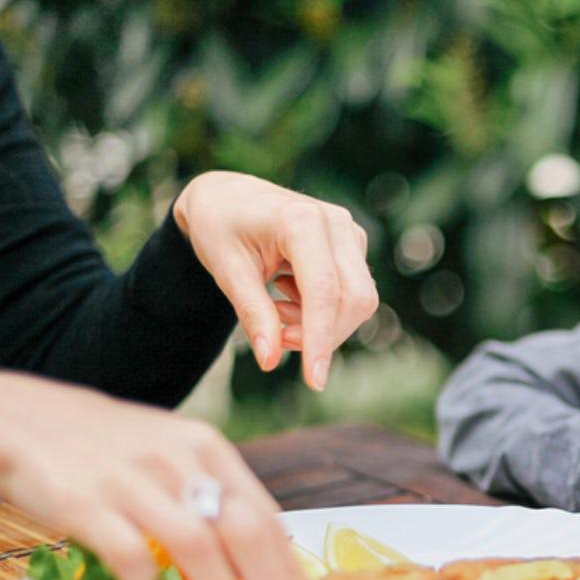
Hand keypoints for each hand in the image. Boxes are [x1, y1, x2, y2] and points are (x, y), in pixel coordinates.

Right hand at [0, 373, 320, 579]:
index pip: (265, 517)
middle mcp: (178, 461)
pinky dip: (143, 576)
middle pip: (244, 529)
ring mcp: (132, 480)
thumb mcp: (175, 456)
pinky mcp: (83, 501)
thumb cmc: (114, 449)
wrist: (26, 419)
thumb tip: (264, 561)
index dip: (290, 570)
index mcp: (208, 450)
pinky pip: (127, 548)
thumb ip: (214, 499)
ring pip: (196, 540)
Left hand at [173, 171, 379, 390]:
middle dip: (322, 334)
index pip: (324, 290)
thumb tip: (271, 360)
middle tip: (279, 339)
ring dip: (321, 324)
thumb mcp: (226, 271)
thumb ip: (252, 313)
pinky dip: (324, 312)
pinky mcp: (353, 246)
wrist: (229, 197)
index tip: (315, 381)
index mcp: (301, 220)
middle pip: (354, 299)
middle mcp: (335, 222)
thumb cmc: (221, 228)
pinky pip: (354, 295)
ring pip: (359, 301)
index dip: (321, 338)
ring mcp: (350, 233)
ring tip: (277, 310)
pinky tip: (289, 297)